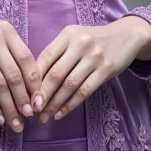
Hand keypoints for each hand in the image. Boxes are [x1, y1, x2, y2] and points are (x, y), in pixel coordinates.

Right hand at [0, 13, 42, 132]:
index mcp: (6, 30)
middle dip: (24, 99)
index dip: (35, 82)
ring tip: (16, 124)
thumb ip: (9, 52)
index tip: (39, 101)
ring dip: (10, 107)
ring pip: (0, 84)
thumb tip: (29, 84)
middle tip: (30, 116)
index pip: (27, 59)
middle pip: (15, 74)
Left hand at [33, 21, 148, 123]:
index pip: (45, 57)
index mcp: (68, 34)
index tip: (25, 94)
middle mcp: (80, 44)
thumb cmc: (93, 40)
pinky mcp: (107, 69)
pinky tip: (61, 113)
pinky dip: (71, 104)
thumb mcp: (74, 38)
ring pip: (69, 85)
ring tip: (45, 116)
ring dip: (55, 103)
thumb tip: (34, 81)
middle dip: (42, 95)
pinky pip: (85, 91)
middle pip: (56, 73)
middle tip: (33, 110)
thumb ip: (57, 54)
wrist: (125, 36)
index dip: (34, 78)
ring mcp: (95, 56)